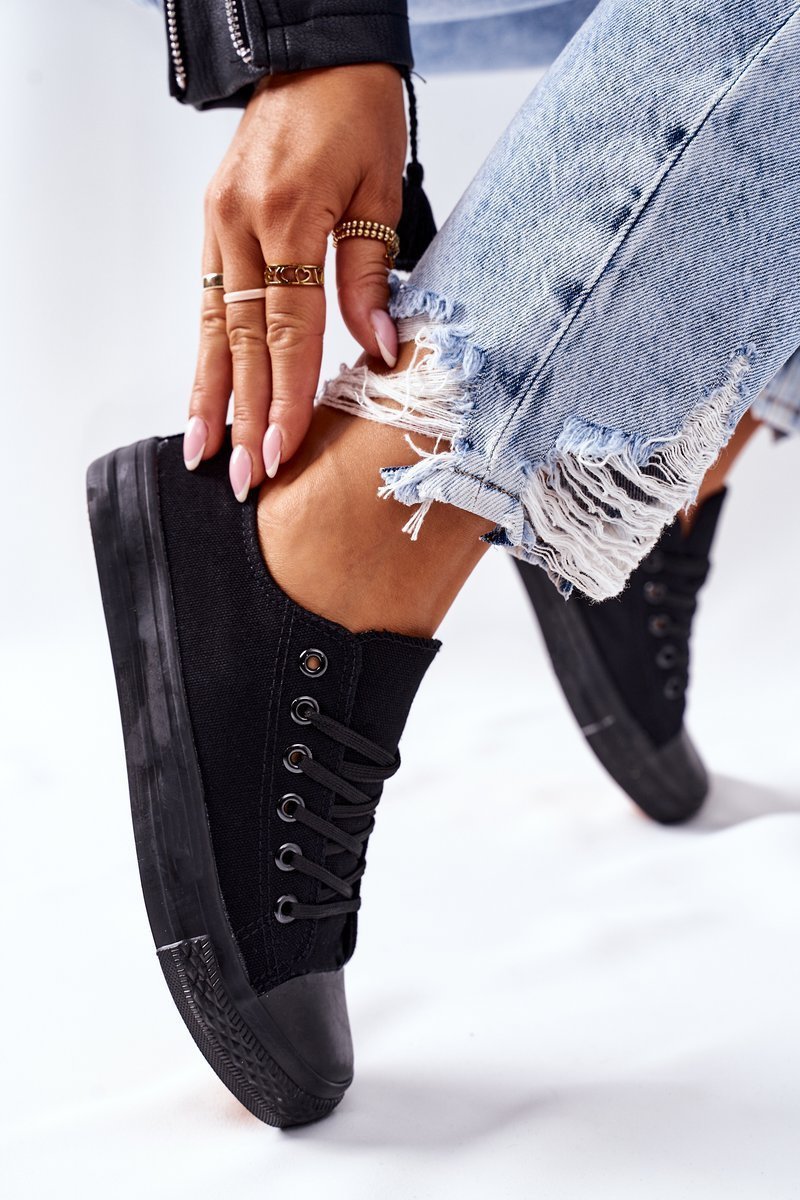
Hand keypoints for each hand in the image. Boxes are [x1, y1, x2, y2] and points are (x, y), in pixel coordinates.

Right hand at [183, 64, 406, 498]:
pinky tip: (206, 389)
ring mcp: (220, 224)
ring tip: (202, 449)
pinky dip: (206, 350)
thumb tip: (376, 351)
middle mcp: (242, 224)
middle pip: (241, 340)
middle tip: (242, 475)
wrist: (317, 53)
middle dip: (243, 414)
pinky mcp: (215, 222)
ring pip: (212, 326)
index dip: (285, 395)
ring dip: (209, 392)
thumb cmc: (357, 111)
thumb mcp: (380, 190)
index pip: (286, 330)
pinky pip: (208, 299)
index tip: (281, 450)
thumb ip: (371, 275)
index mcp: (288, 216)